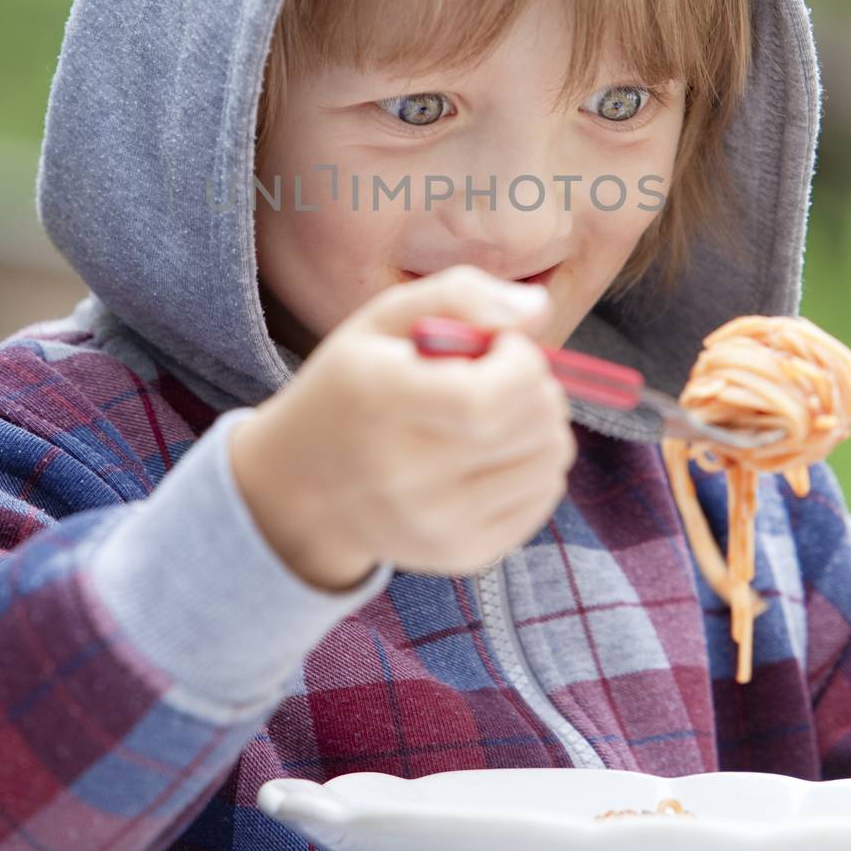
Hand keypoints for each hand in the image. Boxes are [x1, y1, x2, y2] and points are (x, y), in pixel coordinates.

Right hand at [229, 265, 575, 588]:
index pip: (486, 400)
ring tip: (498, 412)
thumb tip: (539, 310)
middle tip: (503, 376)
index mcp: (380, 403)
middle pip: (532, 428)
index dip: (522, 364)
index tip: (505, 347)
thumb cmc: (352, 385)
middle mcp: (407, 476)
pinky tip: (494, 451)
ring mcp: (437, 526)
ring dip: (543, 424)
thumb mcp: (383, 320)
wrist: (300, 487)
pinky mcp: (463, 555)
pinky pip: (543, 498)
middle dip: (538, 386)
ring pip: (550, 461)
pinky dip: (536, 465)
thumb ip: (460, 295)